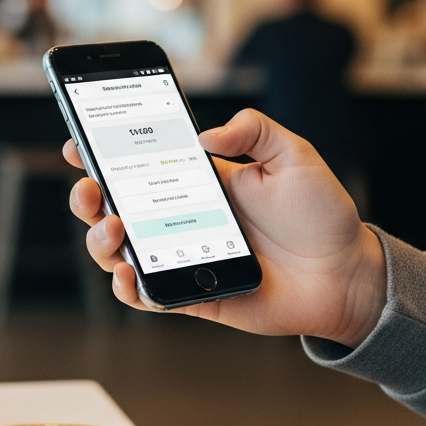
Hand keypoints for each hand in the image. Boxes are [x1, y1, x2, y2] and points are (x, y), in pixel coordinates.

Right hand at [65, 109, 386, 346]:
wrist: (347, 276)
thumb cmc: (323, 217)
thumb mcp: (295, 156)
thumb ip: (255, 130)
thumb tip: (205, 135)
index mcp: (201, 182)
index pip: (140, 163)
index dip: (103, 153)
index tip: (78, 142)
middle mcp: (183, 219)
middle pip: (115, 207)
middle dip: (88, 196)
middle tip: (90, 189)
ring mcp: (182, 257)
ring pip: (120, 252)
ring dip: (100, 239)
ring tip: (114, 228)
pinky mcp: (192, 296)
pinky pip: (146, 295)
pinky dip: (127, 287)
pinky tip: (127, 272)